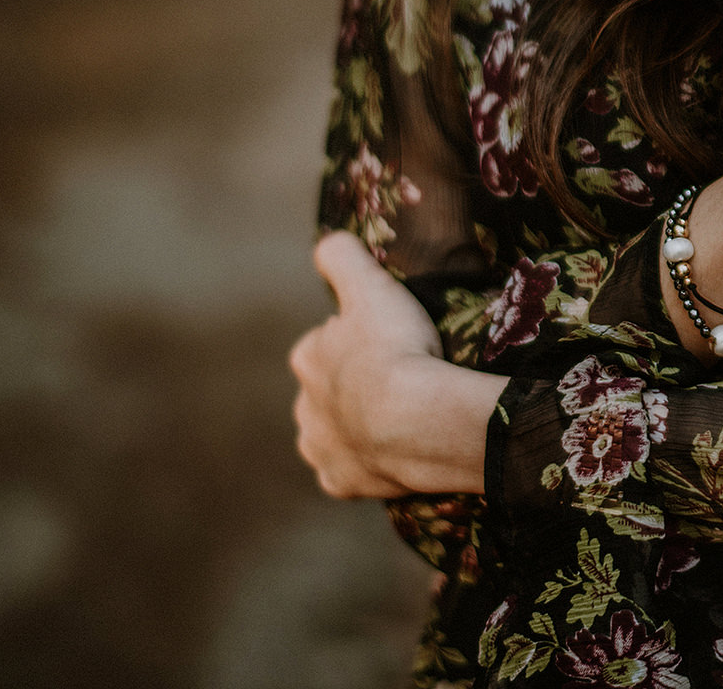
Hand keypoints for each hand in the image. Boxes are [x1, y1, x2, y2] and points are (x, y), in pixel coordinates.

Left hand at [289, 232, 502, 497]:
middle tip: (400, 379)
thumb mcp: (371, 287)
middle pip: (327, 390)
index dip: (358, 339)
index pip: (326, 342)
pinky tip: (390, 455)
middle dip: (353, 386)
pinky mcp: (341, 483)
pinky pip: (348, 473)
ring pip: (332, 433)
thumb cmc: (396, 350)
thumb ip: (344, 257)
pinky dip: (365, 465)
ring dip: (356, 426)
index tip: (389, 340)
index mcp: (307, 357)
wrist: (418, 421)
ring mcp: (321, 448)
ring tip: (398, 418)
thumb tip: (328, 240)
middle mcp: (304, 407)